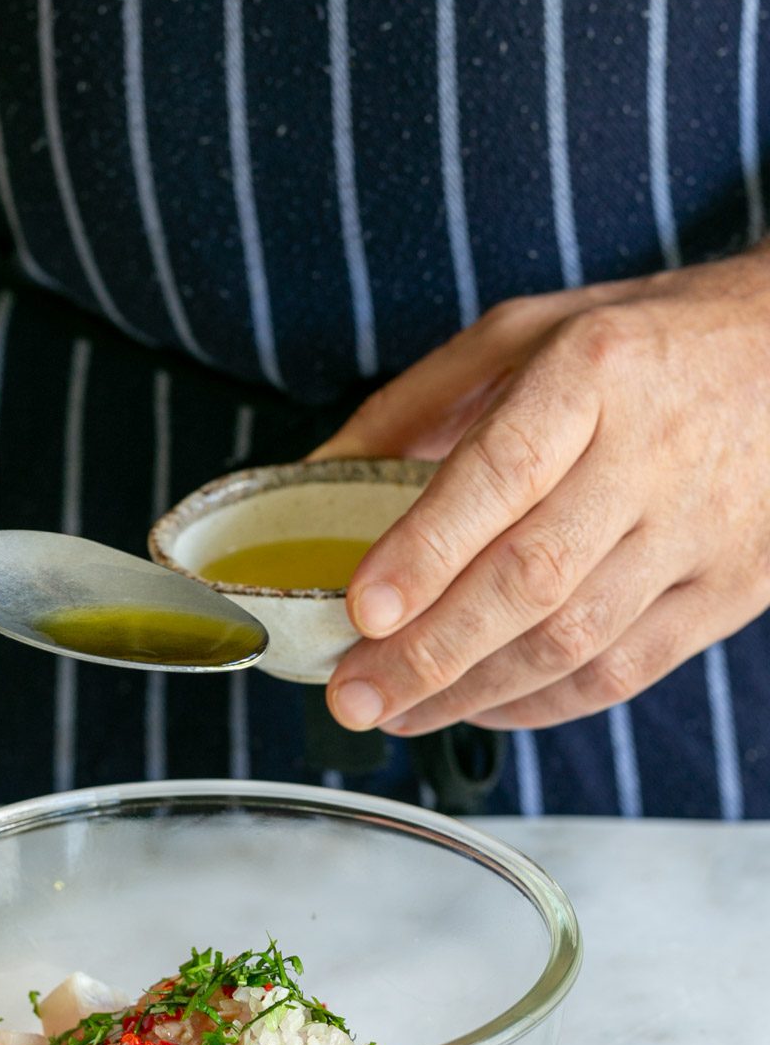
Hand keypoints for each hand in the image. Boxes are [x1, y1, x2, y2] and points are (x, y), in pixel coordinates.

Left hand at [315, 252, 769, 734]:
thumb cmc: (644, 345)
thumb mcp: (526, 332)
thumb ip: (418, 401)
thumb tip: (315, 470)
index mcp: (594, 374)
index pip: (502, 473)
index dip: (427, 550)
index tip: (362, 606)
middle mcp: (653, 453)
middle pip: (532, 577)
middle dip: (430, 652)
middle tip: (354, 694)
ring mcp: (701, 530)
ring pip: (576, 639)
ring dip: (474, 692)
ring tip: (397, 712)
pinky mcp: (732, 588)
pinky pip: (626, 670)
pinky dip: (543, 703)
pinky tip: (481, 707)